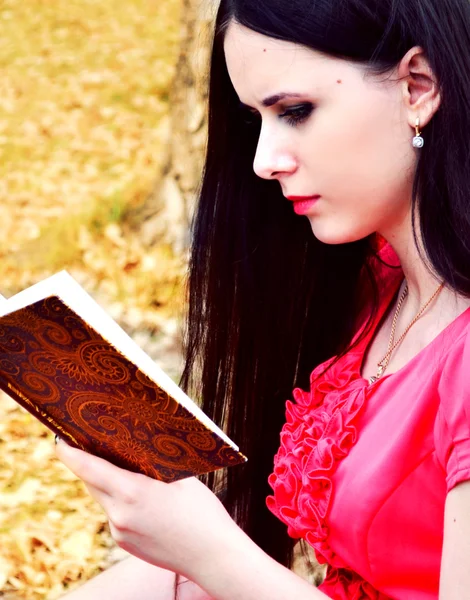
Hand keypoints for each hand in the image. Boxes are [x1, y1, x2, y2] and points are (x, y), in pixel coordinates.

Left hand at [55, 439, 240, 580]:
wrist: (213, 556)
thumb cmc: (202, 512)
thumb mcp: (181, 478)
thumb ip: (154, 464)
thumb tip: (137, 448)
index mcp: (132, 493)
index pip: (89, 468)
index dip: (70, 452)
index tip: (59, 438)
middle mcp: (119, 515)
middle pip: (92, 482)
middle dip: (90, 463)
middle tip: (93, 442)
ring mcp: (120, 532)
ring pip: (104, 498)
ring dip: (107, 482)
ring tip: (123, 467)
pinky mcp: (125, 544)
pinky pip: (115, 515)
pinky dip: (120, 501)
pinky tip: (141, 497)